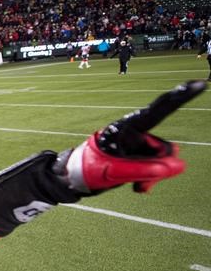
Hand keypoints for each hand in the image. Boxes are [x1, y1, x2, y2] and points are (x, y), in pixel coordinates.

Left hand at [57, 80, 204, 193]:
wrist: (72, 178)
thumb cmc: (90, 169)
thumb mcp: (116, 171)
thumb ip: (146, 169)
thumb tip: (178, 166)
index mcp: (129, 127)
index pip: (159, 110)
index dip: (181, 97)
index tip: (200, 82)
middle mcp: (136, 131)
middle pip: (165, 149)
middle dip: (158, 168)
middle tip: (138, 183)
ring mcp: (138, 143)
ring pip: (161, 161)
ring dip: (151, 175)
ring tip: (133, 185)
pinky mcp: (138, 154)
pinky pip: (156, 167)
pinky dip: (150, 178)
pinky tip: (138, 187)